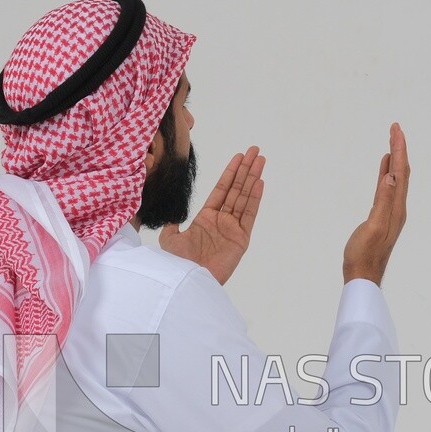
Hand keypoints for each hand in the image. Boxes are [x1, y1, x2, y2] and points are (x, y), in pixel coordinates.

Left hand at [160, 146, 265, 284]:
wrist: (188, 280)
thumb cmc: (178, 263)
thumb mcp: (170, 239)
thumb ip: (173, 224)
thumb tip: (171, 216)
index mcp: (206, 219)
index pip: (221, 190)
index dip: (230, 173)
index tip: (238, 157)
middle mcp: (222, 221)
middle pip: (236, 189)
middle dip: (245, 169)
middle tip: (254, 151)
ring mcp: (233, 229)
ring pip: (244, 197)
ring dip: (252, 178)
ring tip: (260, 160)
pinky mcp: (241, 239)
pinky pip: (249, 214)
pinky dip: (254, 198)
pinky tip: (259, 182)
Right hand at [343, 123, 408, 285]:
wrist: (362, 276)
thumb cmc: (364, 255)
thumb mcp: (373, 226)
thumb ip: (383, 202)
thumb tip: (391, 176)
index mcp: (397, 208)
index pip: (400, 172)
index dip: (399, 149)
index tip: (396, 129)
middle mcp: (397, 208)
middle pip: (402, 172)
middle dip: (400, 149)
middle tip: (395, 128)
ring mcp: (390, 212)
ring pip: (395, 179)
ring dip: (395, 159)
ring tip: (393, 141)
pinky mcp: (381, 216)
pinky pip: (387, 188)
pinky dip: (387, 174)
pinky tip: (385, 168)